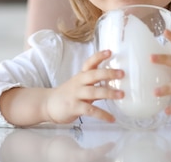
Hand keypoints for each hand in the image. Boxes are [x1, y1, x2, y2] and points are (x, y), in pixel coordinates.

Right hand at [0, 50, 123, 125]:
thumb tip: (114, 77)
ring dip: (108, 93)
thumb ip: (94, 81)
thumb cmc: (68, 94)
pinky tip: (112, 118)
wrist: (48, 104)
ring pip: (94, 92)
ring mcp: (76, 95)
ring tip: (121, 95)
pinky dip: (102, 115)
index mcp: (81, 76)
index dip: (99, 56)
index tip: (110, 51)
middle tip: (122, 73)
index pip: (89, 63)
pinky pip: (91, 111)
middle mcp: (79, 83)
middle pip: (93, 75)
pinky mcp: (75, 107)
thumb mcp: (80, 84)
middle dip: (108, 73)